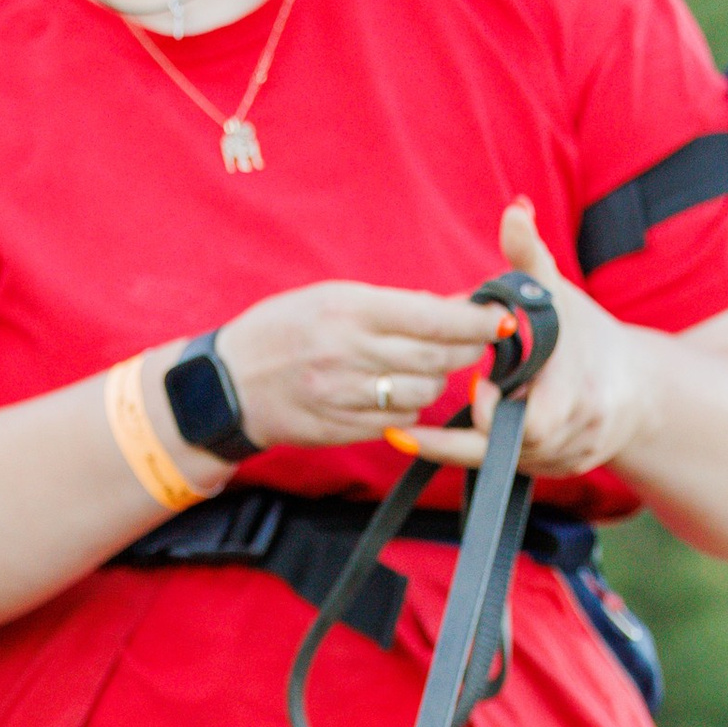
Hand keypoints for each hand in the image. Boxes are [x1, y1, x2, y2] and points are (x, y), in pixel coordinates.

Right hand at [197, 278, 502, 457]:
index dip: (474, 321)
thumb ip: (389, 306)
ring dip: (435, 380)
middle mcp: (348, 354)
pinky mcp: (342, 428)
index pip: (430, 318)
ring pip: (422, 393)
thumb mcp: (328, 298)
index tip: (500, 319)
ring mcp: (345, 396)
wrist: (227, 385)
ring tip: (427, 365)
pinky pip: (397, 420)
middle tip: (477, 343)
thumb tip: (447, 308)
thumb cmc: (281, 330)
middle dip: (465, 352)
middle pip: (435, 359)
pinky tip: (396, 391)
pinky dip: (408, 406)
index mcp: (348, 310)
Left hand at [378, 199, 656, 483]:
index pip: (528, 423)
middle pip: (508, 453)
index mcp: (579, 393)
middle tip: (430, 419)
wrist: (638, 387)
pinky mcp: (559, 474)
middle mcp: (577, 434)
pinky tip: (466, 430)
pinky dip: (488, 452)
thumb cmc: (587, 334)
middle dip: (469, 436)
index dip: (493, 409)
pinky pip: (513, 471)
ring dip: (475, 443)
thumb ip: (529, 256)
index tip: (477, 381)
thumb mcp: (558, 291)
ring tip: (448, 416)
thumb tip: (514, 209)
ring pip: (506, 464)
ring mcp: (568, 460)